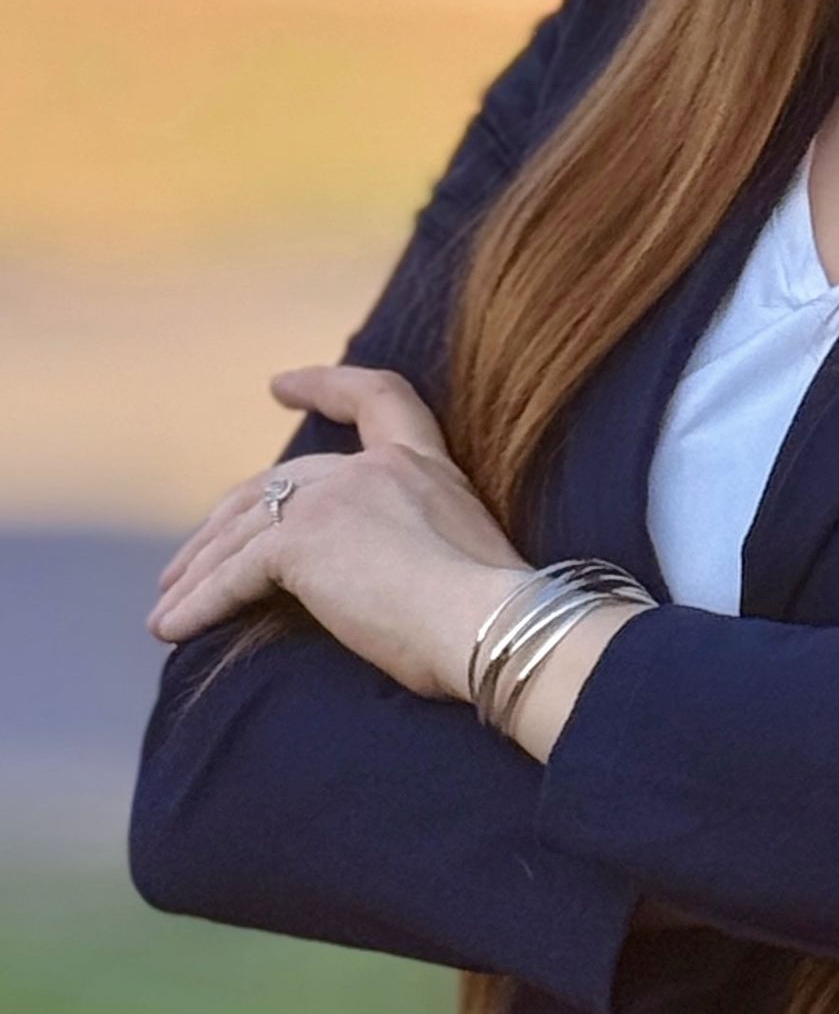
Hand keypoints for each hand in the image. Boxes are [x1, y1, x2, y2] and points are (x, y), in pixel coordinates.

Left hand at [145, 363, 534, 703]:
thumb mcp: (460, 556)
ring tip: (168, 607)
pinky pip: (233, 574)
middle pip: (280, 482)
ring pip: (244, 528)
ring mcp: (338, 498)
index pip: (376, 398)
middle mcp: (377, 469)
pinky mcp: (304, 541)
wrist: (494, 627)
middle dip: (225, 524)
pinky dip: (199, 603)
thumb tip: (384, 586)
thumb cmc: (493, 619)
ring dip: (199, 570)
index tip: (280, 384)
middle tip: (190, 562)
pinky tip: (173, 629)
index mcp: (424, 466)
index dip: (325, 384)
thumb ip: (416, 546)